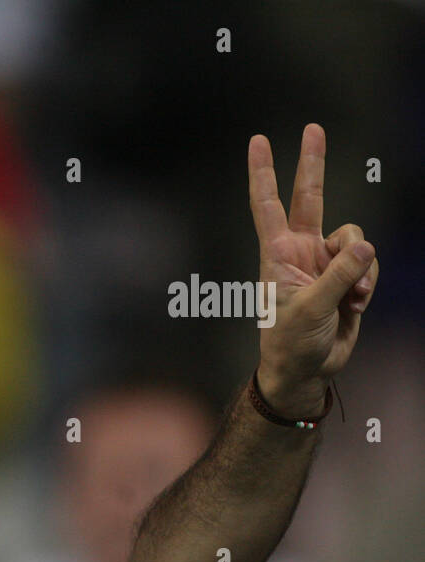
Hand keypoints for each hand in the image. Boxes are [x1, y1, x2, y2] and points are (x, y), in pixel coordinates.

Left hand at [248, 124, 378, 417]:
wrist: (307, 370)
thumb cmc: (292, 342)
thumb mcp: (311, 310)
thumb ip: (339, 276)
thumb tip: (365, 247)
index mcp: (278, 254)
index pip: (268, 205)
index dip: (263, 173)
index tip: (258, 141)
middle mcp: (300, 251)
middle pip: (310, 198)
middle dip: (313, 164)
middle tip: (314, 127)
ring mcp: (324, 262)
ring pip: (354, 239)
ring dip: (361, 268)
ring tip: (351, 298)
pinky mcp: (346, 277)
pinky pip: (367, 266)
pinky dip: (366, 285)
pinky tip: (354, 306)